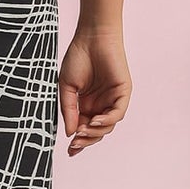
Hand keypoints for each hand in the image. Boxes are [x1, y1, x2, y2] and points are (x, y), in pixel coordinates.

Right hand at [58, 26, 131, 156]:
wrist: (91, 37)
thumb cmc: (78, 58)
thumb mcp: (67, 87)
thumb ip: (68, 110)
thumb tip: (69, 133)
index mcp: (86, 104)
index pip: (84, 128)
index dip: (78, 141)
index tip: (70, 151)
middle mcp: (100, 104)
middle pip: (96, 131)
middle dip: (86, 140)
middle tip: (75, 144)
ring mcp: (112, 100)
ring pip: (108, 126)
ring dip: (95, 132)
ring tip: (83, 131)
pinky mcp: (123, 93)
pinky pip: (117, 113)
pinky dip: (107, 121)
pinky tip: (95, 122)